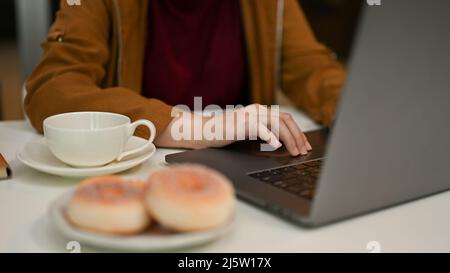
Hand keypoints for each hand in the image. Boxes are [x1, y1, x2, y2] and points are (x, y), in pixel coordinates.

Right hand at [154, 104, 311, 155]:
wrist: (206, 131)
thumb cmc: (225, 133)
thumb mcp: (248, 131)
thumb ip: (263, 131)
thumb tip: (282, 142)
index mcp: (260, 111)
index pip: (285, 118)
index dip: (298, 131)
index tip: (304, 144)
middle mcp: (257, 110)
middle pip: (285, 119)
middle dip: (298, 136)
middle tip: (303, 150)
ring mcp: (250, 115)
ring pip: (277, 123)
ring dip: (289, 138)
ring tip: (294, 151)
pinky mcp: (242, 122)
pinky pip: (261, 128)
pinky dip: (271, 137)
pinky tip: (277, 145)